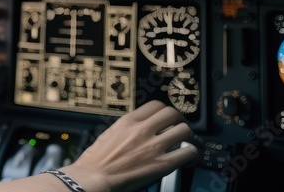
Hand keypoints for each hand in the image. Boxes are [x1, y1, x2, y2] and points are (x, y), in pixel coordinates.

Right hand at [61, 101, 197, 191]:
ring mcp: (153, 146)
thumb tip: (136, 130)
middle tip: (179, 129)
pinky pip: (187, 152)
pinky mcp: (162, 164)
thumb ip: (126, 129)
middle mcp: (142, 130)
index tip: (166, 118)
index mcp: (128, 122)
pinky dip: (191, 154)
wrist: (92, 178)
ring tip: (186, 143)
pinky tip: (187, 158)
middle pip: (172, 113)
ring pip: (183, 130)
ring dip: (187, 136)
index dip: (164, 111)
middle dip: (178, 120)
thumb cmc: (95, 161)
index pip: (155, 105)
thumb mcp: (108, 135)